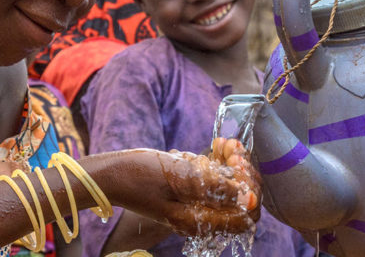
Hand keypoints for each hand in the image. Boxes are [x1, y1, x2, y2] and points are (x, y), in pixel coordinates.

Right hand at [111, 139, 259, 236]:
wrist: (114, 174)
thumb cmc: (141, 175)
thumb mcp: (179, 178)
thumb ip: (215, 188)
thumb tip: (248, 198)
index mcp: (200, 221)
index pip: (246, 216)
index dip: (250, 191)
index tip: (237, 166)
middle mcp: (202, 217)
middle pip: (243, 201)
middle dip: (243, 173)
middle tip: (231, 151)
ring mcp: (198, 205)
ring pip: (234, 188)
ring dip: (234, 163)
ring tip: (223, 144)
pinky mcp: (193, 193)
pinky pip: (219, 180)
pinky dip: (222, 162)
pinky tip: (216, 146)